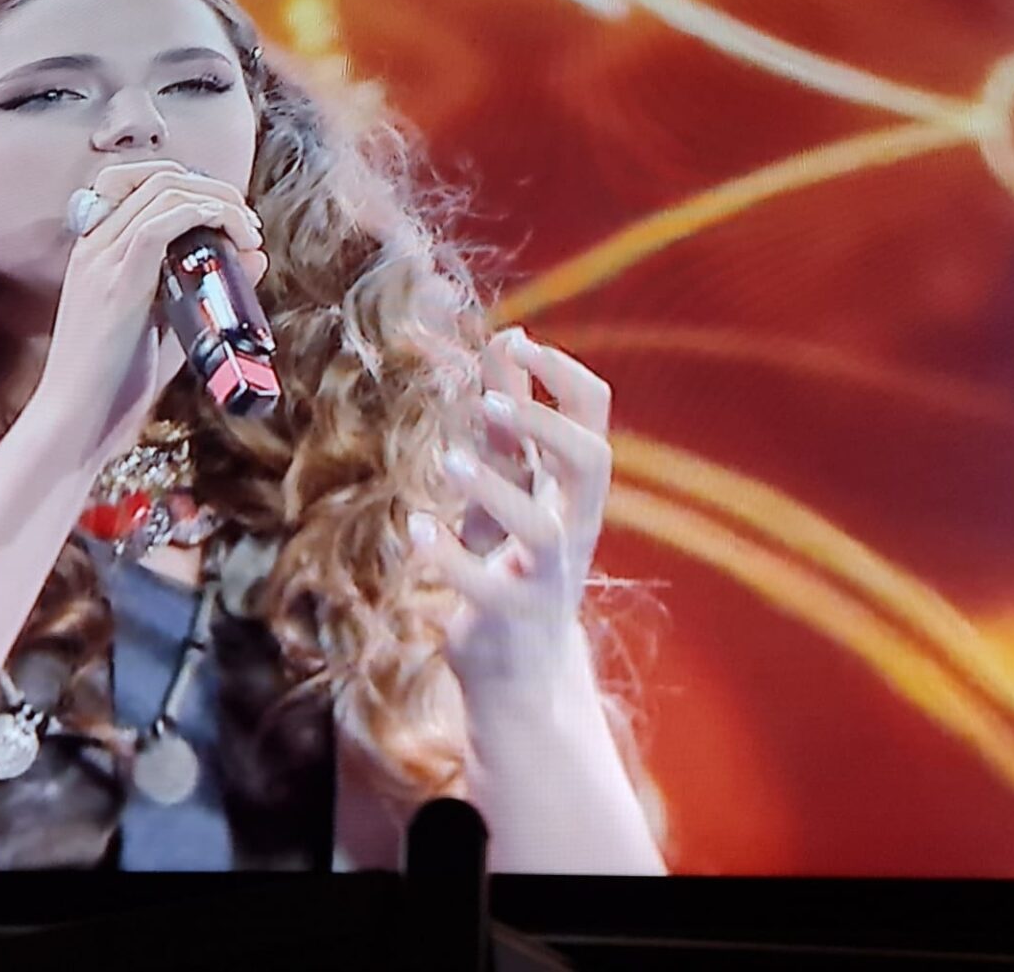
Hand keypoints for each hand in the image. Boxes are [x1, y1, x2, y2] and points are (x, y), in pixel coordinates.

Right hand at [27, 160, 268, 463]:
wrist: (73, 423)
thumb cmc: (114, 387)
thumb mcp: (167, 328)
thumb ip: (204, 291)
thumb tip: (254, 260)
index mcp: (96, 252)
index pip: (137, 183)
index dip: (189, 185)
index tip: (229, 217)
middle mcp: (93, 246)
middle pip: (154, 176)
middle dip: (211, 187)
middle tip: (247, 221)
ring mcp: (101, 261)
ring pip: (162, 192)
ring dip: (217, 201)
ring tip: (248, 231)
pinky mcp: (116, 283)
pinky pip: (159, 224)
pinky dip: (203, 216)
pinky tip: (232, 234)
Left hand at [411, 327, 614, 689]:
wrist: (519, 675)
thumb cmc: (514, 565)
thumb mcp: (514, 488)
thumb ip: (510, 422)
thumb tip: (507, 338)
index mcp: (574, 491)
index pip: (594, 417)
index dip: (563, 373)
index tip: (516, 340)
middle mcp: (571, 529)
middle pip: (590, 462)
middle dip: (544, 423)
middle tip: (487, 399)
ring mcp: (544, 577)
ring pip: (540, 529)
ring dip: (493, 487)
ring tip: (445, 458)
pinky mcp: (507, 618)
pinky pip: (485, 587)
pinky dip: (450, 554)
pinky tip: (418, 528)